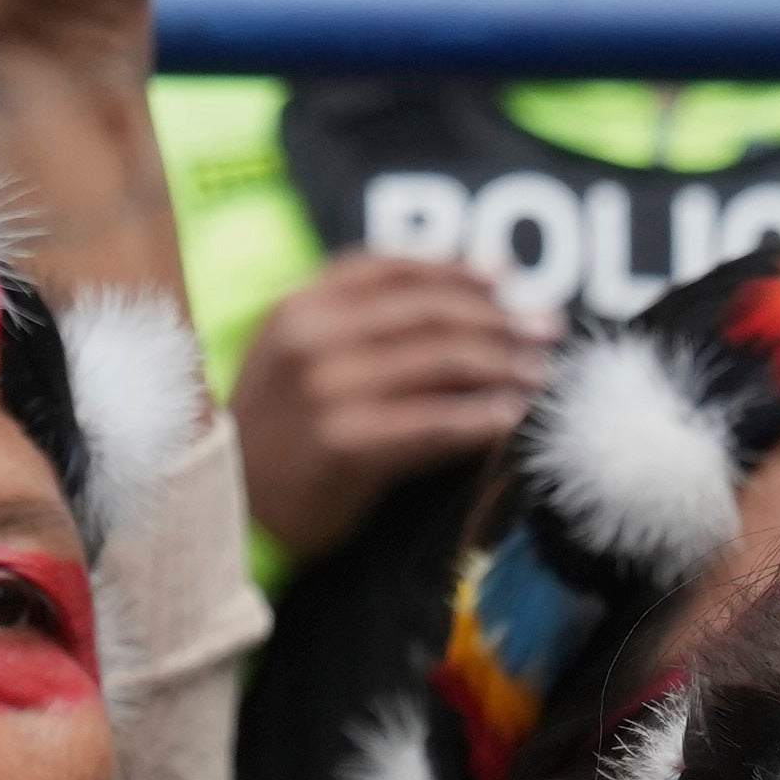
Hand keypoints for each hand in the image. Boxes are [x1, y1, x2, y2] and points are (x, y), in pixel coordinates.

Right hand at [231, 249, 544, 559]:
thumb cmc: (279, 433)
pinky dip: (481, 418)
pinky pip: (434, 423)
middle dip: (499, 316)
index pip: (396, 269)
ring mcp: (326, 391)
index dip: (459, 269)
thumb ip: (357, 320)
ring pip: (440, 361)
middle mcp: (311, 338)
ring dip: (504, 364)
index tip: (507, 278)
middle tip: (547, 328)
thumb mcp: (295, 356)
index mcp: (300, 305)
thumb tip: (462, 294)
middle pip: (429, 312)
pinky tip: (511, 418)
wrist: (232, 510)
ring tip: (540, 374)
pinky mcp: (346, 445)